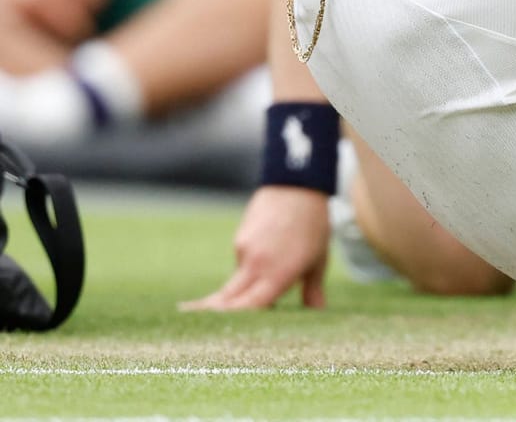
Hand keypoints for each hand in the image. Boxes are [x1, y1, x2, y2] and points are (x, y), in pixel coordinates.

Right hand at [181, 185, 330, 310]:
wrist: (297, 186)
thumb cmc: (314, 225)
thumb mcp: (318, 260)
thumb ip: (313, 290)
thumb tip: (317, 312)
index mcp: (279, 274)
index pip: (251, 308)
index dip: (237, 323)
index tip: (221, 334)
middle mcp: (257, 265)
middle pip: (228, 299)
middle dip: (212, 312)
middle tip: (191, 325)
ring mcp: (245, 251)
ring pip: (236, 280)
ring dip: (240, 290)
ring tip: (248, 288)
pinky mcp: (240, 239)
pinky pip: (241, 262)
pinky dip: (249, 268)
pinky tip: (266, 255)